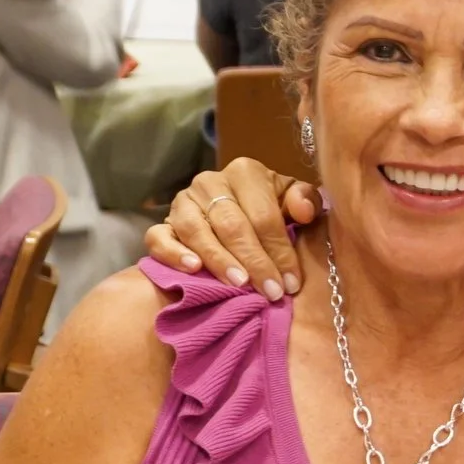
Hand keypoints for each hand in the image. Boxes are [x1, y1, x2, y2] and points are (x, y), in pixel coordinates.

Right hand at [143, 157, 317, 298]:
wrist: (236, 213)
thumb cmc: (269, 209)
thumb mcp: (292, 200)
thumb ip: (305, 199)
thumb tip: (304, 210)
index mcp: (245, 172)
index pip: (263, 215)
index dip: (280, 251)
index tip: (291, 282)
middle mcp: (210, 182)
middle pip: (232, 225)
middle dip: (255, 262)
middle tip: (270, 291)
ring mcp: (182, 202)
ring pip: (197, 230)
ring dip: (219, 259)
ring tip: (238, 284)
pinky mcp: (162, 222)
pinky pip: (158, 237)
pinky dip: (173, 253)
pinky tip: (193, 269)